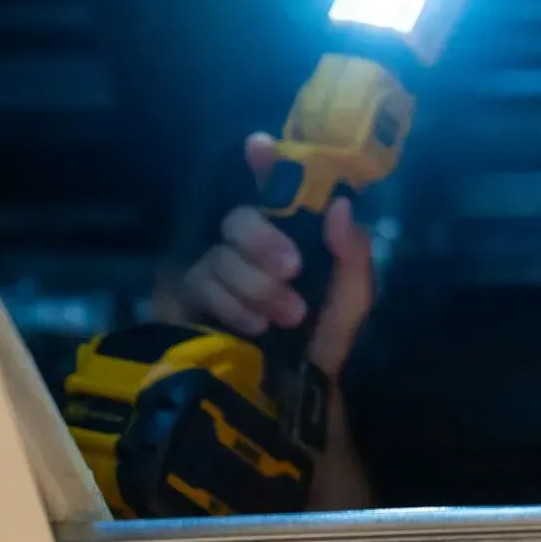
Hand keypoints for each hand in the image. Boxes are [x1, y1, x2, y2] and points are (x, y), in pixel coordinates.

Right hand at [176, 133, 374, 380]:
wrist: (295, 395)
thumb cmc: (324, 340)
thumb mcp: (352, 298)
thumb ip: (353, 253)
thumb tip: (342, 204)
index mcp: (289, 236)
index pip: (273, 190)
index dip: (265, 164)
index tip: (260, 146)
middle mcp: (247, 248)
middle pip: (238, 219)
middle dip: (263, 241)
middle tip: (292, 269)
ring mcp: (214, 273)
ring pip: (218, 256)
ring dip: (255, 286)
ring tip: (284, 317)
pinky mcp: (187, 303)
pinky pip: (197, 288)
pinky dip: (230, 306)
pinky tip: (253, 327)